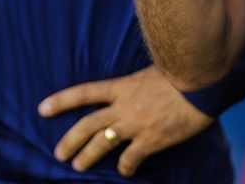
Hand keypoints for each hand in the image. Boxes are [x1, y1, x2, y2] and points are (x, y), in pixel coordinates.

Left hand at [38, 65, 213, 176]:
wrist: (202, 83)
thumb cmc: (180, 74)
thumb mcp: (149, 73)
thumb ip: (135, 85)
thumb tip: (129, 90)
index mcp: (122, 86)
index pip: (84, 92)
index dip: (61, 101)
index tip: (42, 108)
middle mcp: (124, 106)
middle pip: (87, 124)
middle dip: (70, 140)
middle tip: (58, 153)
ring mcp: (136, 124)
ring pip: (102, 143)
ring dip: (87, 156)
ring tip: (77, 166)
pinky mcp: (151, 139)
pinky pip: (130, 158)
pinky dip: (125, 167)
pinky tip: (125, 171)